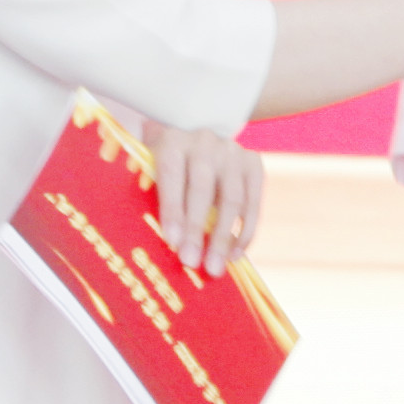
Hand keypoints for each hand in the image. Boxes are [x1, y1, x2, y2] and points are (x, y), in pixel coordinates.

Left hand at [146, 119, 263, 270]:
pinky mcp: (253, 163)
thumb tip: (156, 241)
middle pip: (203, 189)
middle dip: (197, 229)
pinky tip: (234, 254)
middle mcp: (204, 142)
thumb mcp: (151, 170)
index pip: (172, 175)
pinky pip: (253, 202)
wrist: (195, 137)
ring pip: (232, 198)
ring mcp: (232, 152)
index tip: (172, 241)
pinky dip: (245, 231)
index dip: (172, 209)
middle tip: (191, 262)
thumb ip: (150, 196)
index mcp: (172, 141)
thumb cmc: (167, 167)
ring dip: (223, 237)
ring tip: (215, 267)